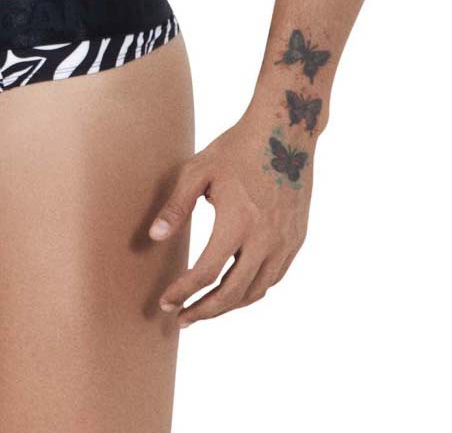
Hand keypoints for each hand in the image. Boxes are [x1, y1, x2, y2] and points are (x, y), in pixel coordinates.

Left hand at [149, 116, 311, 324]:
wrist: (284, 133)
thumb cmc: (235, 149)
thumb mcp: (198, 171)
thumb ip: (176, 207)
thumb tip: (155, 238)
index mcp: (237, 223)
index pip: (207, 273)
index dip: (184, 292)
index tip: (166, 302)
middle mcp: (265, 239)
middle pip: (233, 293)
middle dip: (204, 311)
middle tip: (182, 319)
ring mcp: (285, 242)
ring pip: (256, 291)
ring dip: (229, 305)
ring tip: (205, 308)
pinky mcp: (296, 239)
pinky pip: (273, 278)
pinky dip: (252, 290)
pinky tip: (234, 287)